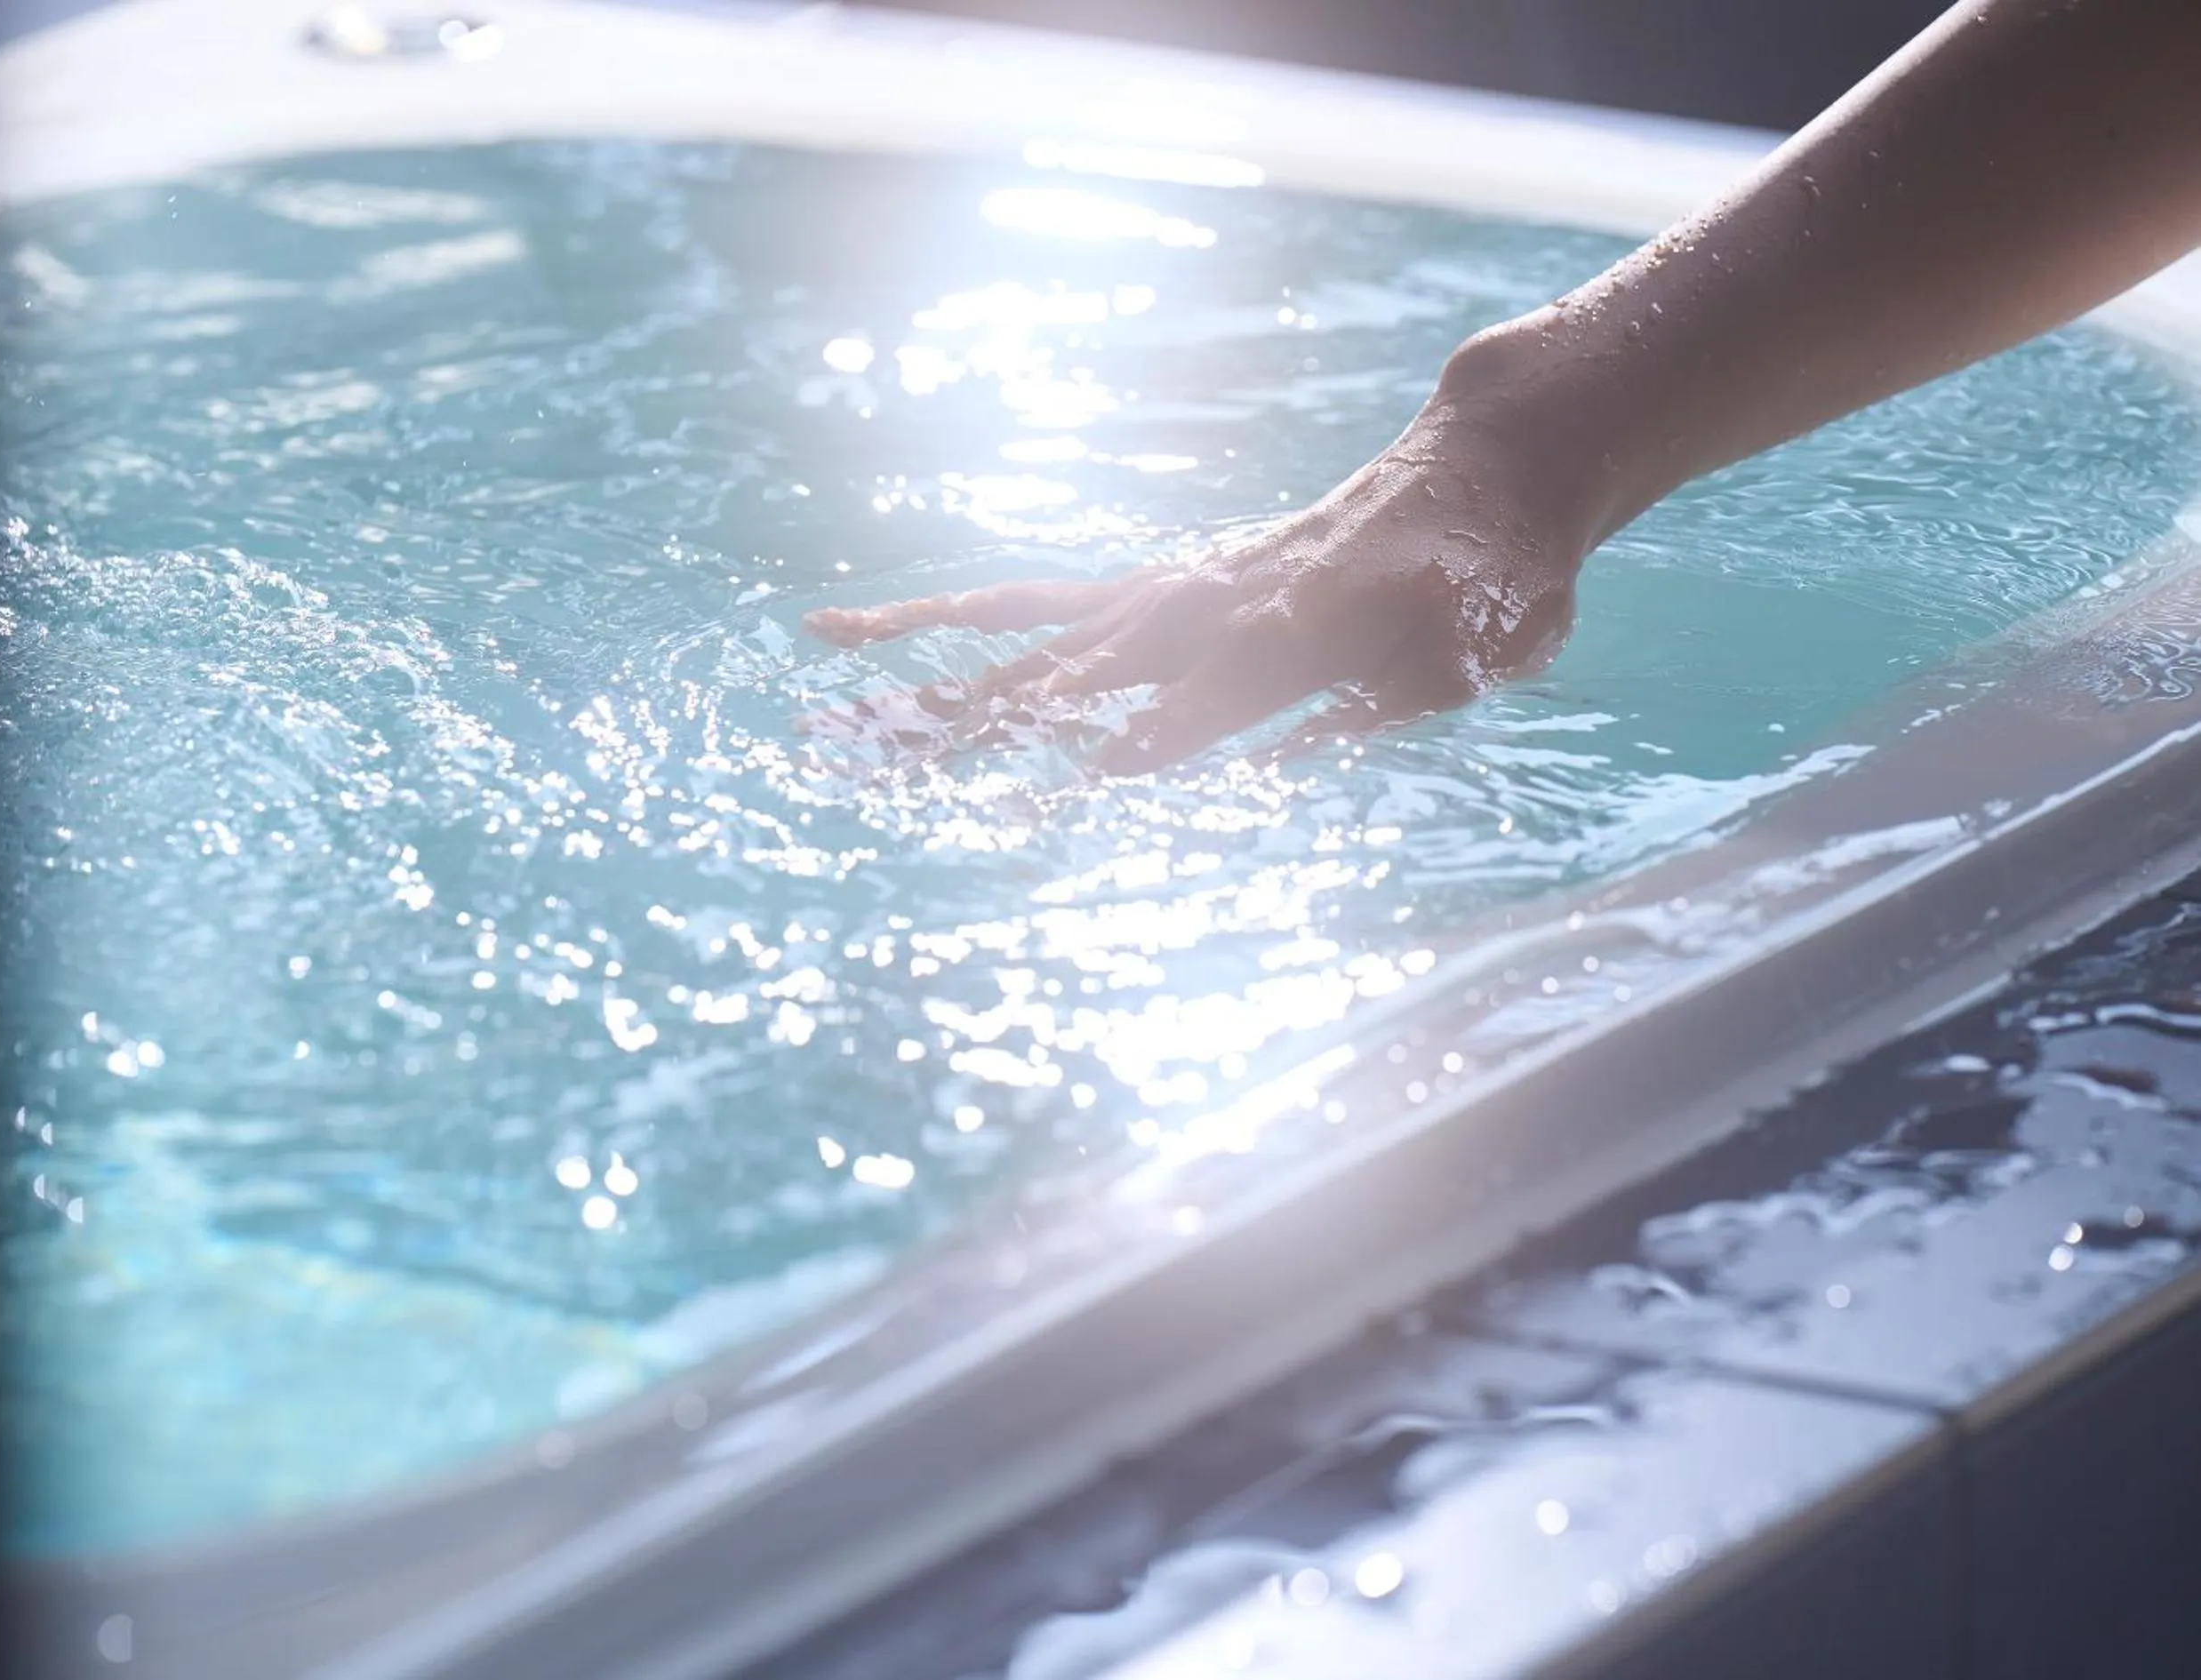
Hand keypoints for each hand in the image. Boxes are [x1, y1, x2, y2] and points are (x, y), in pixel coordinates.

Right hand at [802, 402, 1584, 773]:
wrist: (1487, 470)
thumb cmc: (1497, 575)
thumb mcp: (1486, 635)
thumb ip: (1432, 673)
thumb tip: (1388, 705)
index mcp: (1284, 630)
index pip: (1182, 712)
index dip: (1116, 757)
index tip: (1038, 807)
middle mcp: (1205, 603)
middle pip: (1068, 678)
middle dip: (974, 734)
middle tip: (874, 774)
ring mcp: (1172, 589)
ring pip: (1026, 643)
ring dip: (931, 686)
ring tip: (830, 717)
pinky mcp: (1159, 585)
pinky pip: (1038, 602)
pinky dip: (952, 616)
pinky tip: (862, 630)